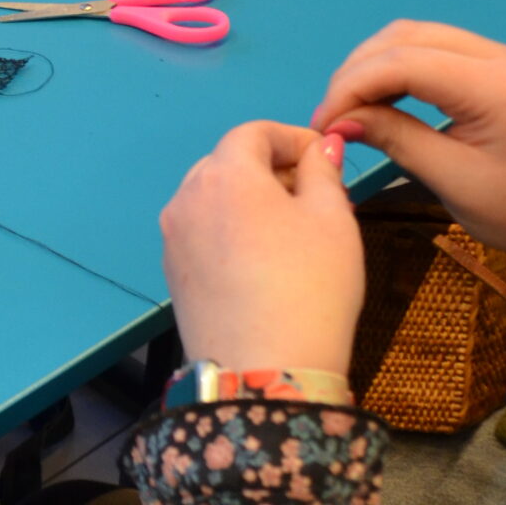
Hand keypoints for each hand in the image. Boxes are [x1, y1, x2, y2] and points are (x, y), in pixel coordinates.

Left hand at [160, 121, 363, 372]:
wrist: (265, 371)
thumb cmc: (310, 287)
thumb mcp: (333, 220)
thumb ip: (324, 172)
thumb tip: (322, 146)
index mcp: (224, 175)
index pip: (253, 133)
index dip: (291, 137)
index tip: (323, 156)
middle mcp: (186, 199)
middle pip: (227, 163)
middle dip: (270, 169)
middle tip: (313, 195)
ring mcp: (172, 239)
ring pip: (212, 199)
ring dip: (249, 201)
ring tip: (291, 231)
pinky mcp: (172, 274)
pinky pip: (202, 234)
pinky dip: (230, 232)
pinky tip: (262, 262)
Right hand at [314, 19, 505, 376]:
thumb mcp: (452, 181)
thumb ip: (396, 139)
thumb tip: (339, 121)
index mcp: (493, 86)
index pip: (403, 62)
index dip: (352, 87)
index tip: (323, 125)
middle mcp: (498, 57)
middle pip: (405, 37)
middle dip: (357, 72)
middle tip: (330, 118)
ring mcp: (499, 57)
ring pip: (416, 37)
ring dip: (374, 66)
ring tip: (349, 109)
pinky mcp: (495, 68)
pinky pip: (434, 50)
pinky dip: (397, 68)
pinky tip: (380, 101)